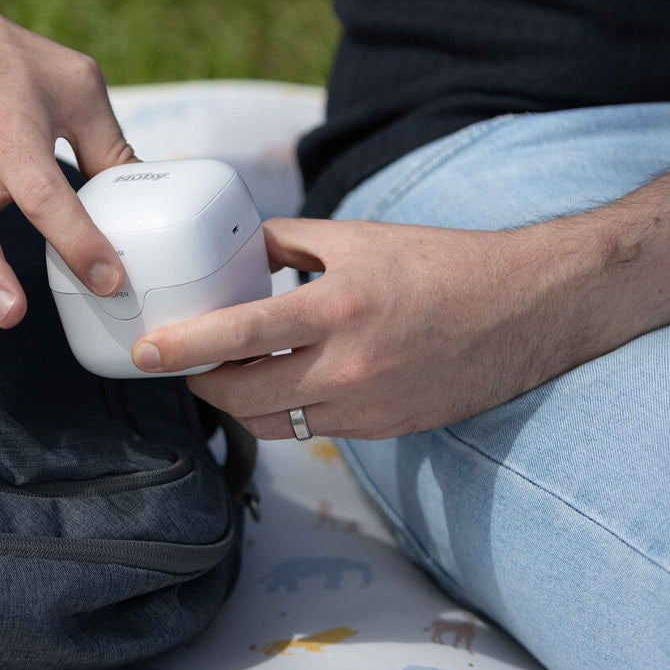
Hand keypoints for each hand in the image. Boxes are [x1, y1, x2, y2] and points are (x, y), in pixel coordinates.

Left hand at [130, 216, 596, 438]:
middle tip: (184, 364)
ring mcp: (366, 407)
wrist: (524, 309)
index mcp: (339, 307)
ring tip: (231, 372)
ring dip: (239, 404)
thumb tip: (235, 252)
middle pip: (243, 398)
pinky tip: (285, 383)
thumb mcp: (358, 238)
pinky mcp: (381, 430)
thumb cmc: (440, 264)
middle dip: (202, 385)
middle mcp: (348, 367)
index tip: (145, 352)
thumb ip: (288, 244)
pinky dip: (285, 411)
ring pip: (272, 425)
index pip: (239, 334)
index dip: (184, 347)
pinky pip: (311, 431)